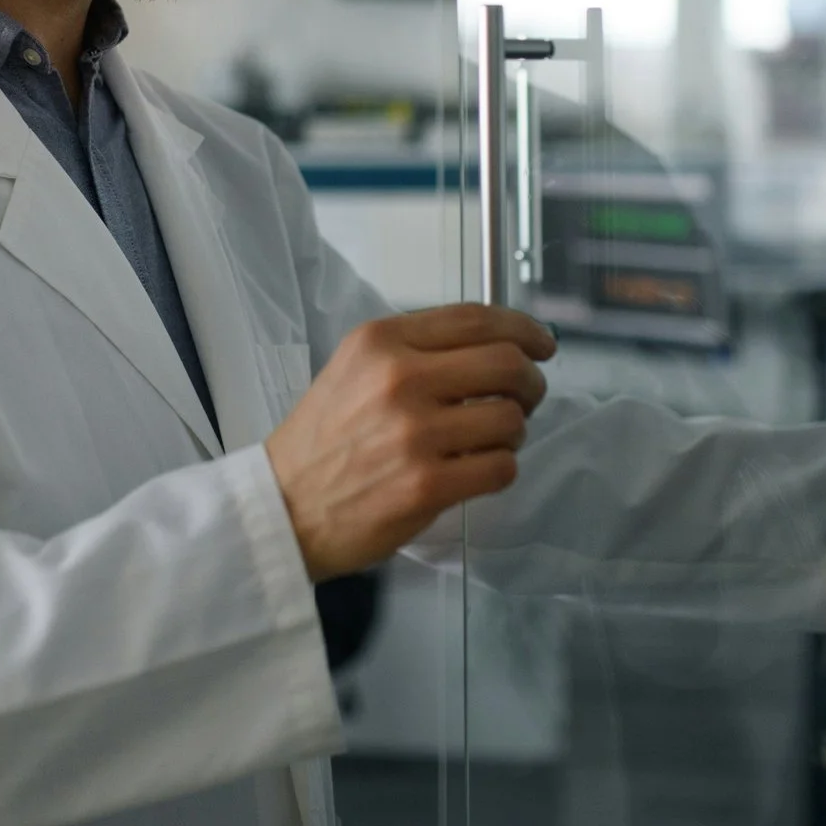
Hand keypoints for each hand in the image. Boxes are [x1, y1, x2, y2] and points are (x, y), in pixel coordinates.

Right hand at [264, 305, 556, 582]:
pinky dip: (501, 468)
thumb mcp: (355, 368)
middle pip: (506, 363)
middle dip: (530, 382)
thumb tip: (498, 346)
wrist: (283, 506)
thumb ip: (416, 350)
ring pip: (511, 418)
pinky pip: (501, 467)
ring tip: (492, 440)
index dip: (523, 329)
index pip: (476, 319)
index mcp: (381, 342)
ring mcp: (414, 433)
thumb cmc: (324, 440)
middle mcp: (399, 379)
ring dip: (515, 432)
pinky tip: (479, 469)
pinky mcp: (427, 485)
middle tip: (525, 398)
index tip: (542, 344)